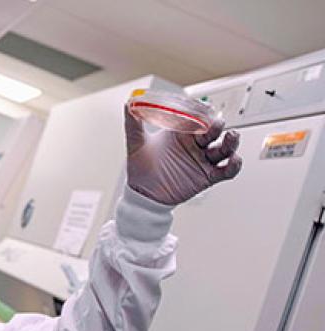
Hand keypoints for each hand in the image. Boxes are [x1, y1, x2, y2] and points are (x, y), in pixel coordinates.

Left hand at [125, 104, 242, 205]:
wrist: (142, 193)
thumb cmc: (140, 168)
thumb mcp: (136, 143)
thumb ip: (133, 123)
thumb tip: (129, 104)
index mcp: (180, 133)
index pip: (196, 118)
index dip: (202, 113)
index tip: (202, 108)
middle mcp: (194, 144)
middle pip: (213, 131)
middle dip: (216, 126)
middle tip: (215, 124)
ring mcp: (202, 160)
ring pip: (224, 148)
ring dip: (231, 142)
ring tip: (231, 136)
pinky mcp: (207, 176)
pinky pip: (226, 171)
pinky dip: (234, 165)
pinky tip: (233, 160)